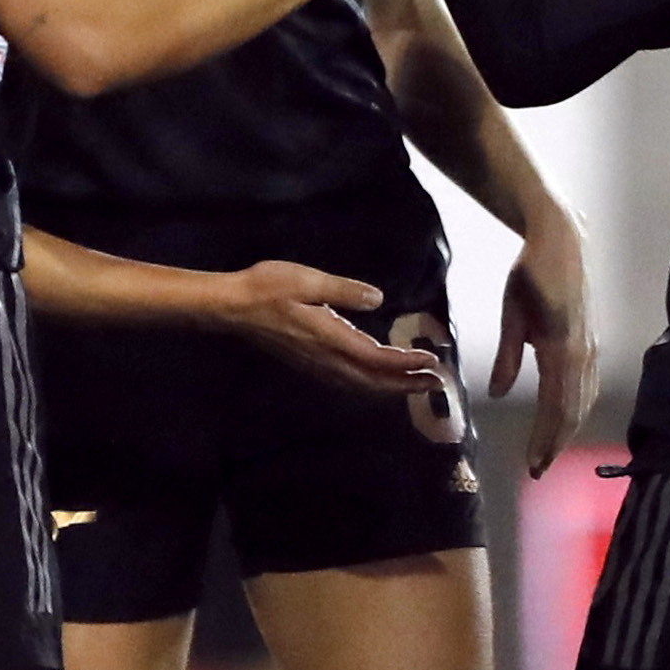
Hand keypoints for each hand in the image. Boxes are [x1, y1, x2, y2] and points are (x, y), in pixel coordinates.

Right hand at [218, 261, 446, 396]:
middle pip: (373, 381)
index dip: (406, 363)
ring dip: (391, 387)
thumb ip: (344, 291)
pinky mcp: (309, 363)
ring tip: (416, 384)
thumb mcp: (308, 281)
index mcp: (330, 338)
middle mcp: (326, 359)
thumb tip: (377, 299)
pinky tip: (377, 379)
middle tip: (438, 383)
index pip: (377, 359)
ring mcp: (316, 365)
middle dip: (407, 383)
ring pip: (361, 385)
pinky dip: (370, 384)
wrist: (231, 307)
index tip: (432, 362)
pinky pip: (347, 382)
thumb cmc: (267, 288)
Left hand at [490, 215, 595, 477]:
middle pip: (573, 411)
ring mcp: (592, 349)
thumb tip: (495, 393)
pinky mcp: (593, 343)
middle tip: (538, 470)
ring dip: (567, 430)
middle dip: (555, 442)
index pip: (555, 407)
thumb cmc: (531, 275)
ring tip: (550, 452)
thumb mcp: (512, 315)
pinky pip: (588, 386)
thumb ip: (506, 357)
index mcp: (561, 349)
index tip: (532, 464)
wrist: (563, 244)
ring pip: (583, 401)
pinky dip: (578, 409)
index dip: (544, 439)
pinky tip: (568, 420)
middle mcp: (583, 354)